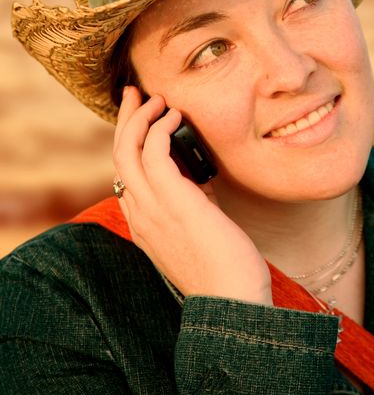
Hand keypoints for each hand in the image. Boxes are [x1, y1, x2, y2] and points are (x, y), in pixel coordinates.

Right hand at [113, 87, 272, 304]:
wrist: (233, 302)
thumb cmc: (224, 269)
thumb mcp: (197, 229)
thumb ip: (190, 202)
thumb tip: (198, 174)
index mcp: (142, 223)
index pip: (123, 173)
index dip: (128, 140)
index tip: (141, 118)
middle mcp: (139, 214)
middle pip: (119, 155)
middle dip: (125, 119)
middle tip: (134, 92)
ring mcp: (152, 208)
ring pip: (128, 149)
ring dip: (140, 117)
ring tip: (157, 98)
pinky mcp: (173, 201)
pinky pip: (154, 152)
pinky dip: (160, 128)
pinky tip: (174, 116)